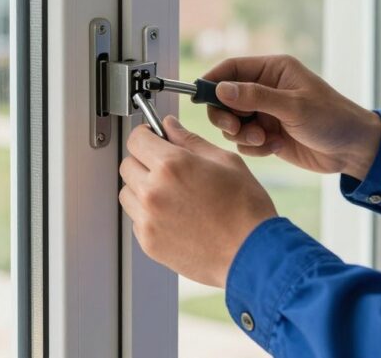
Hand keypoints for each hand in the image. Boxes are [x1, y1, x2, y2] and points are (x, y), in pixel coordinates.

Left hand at [120, 116, 276, 287]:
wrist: (253, 254)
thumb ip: (190, 140)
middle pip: (127, 164)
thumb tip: (170, 126)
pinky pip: (136, 219)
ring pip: (127, 193)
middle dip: (144, 161)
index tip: (153, 139)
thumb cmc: (246, 209)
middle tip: (167, 168)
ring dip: (142, 188)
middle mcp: (154, 191)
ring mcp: (148, 219)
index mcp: (172, 165)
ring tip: (172, 195)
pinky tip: (175, 216)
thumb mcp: (225, 161)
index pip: (136, 139)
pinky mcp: (149, 242)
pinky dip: (148, 214)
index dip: (146, 135)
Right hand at [205, 55, 380, 180]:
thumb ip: (255, 97)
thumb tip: (221, 89)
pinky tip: (275, 148)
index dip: (212, 82)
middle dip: (226, 116)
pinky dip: (254, 148)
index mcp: (273, 70)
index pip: (230, 69)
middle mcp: (265, 88)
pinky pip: (244, 141)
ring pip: (232, 122)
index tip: (199, 98)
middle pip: (224, 98)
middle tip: (235, 127)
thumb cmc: (332, 119)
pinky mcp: (267, 135)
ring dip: (242, 135)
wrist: (353, 150)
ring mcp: (265, 112)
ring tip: (264, 140)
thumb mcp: (293, 107)